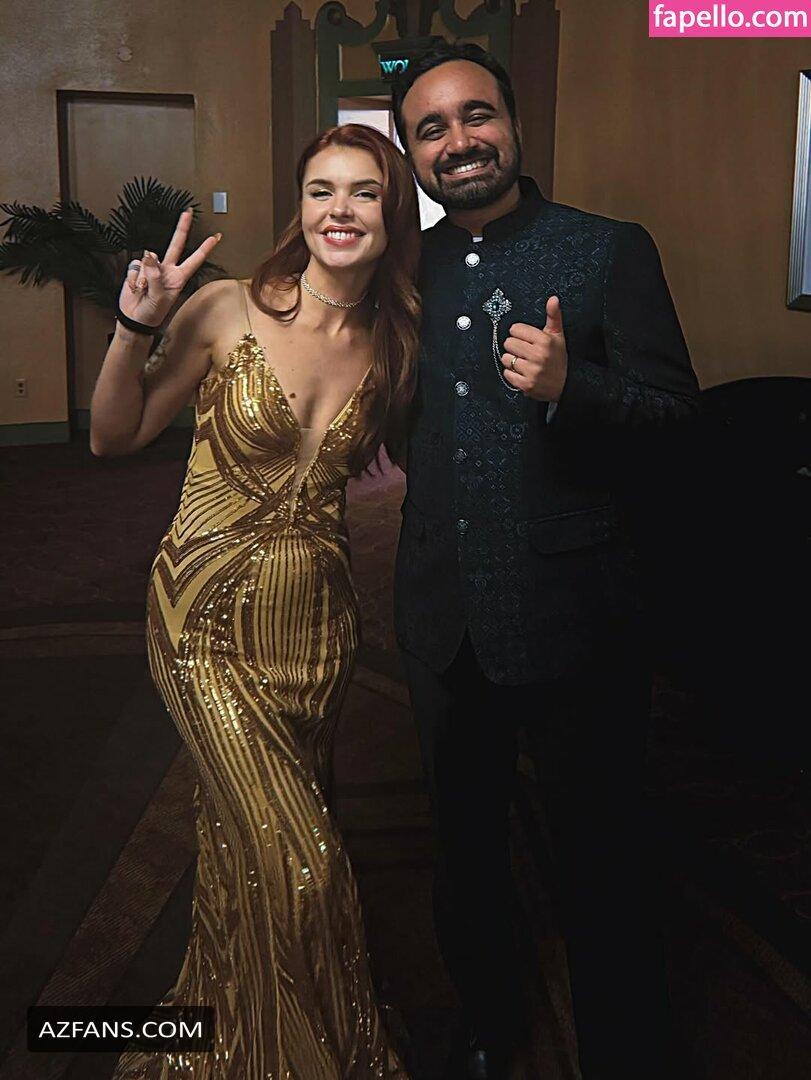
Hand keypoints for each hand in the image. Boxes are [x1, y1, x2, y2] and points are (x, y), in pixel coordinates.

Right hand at [118, 209, 221, 326]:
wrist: (134, 318)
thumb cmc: (152, 312)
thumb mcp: (159, 297)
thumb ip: (155, 276)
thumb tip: (149, 255)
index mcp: (178, 277)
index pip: (195, 259)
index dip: (205, 248)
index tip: (216, 237)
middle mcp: (167, 270)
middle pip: (176, 244)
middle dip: (182, 228)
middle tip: (188, 212)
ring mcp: (152, 268)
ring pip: (148, 259)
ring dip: (142, 277)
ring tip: (143, 291)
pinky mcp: (138, 268)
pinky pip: (135, 265)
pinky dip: (133, 277)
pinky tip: (135, 287)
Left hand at [500, 295, 567, 401]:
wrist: (565, 384)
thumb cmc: (558, 358)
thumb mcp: (558, 335)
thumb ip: (553, 316)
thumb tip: (553, 299)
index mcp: (545, 341)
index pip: (515, 329)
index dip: (519, 333)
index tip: (526, 339)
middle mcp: (538, 355)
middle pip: (508, 343)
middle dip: (514, 346)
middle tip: (525, 351)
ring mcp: (532, 371)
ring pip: (506, 358)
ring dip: (512, 360)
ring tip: (524, 362)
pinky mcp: (526, 384)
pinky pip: (507, 374)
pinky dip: (512, 374)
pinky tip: (522, 372)